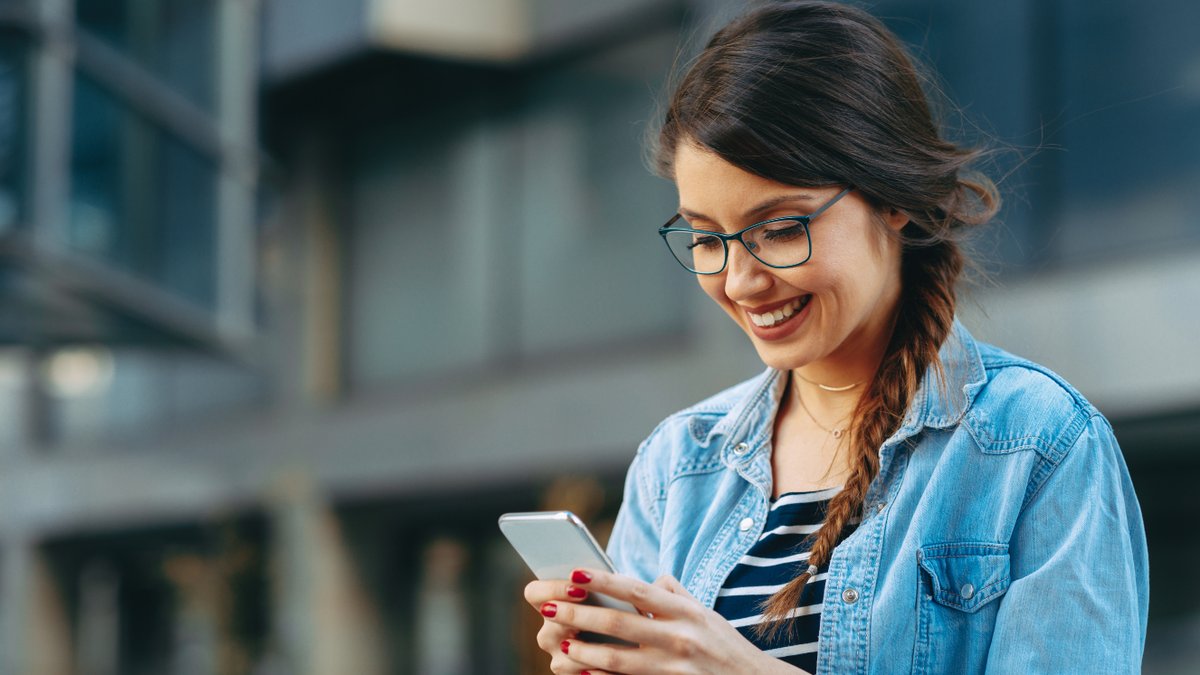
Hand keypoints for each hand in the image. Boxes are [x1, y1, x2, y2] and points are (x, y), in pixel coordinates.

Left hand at [527, 567, 808, 674]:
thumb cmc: (725, 646)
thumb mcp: (705, 613)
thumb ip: (675, 595)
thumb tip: (649, 579)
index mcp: (684, 611)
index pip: (635, 589)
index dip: (602, 580)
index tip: (573, 572)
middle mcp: (678, 637)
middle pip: (618, 623)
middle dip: (579, 614)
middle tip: (549, 607)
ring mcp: (674, 667)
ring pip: (618, 659)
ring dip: (583, 651)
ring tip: (558, 643)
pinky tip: (579, 674)